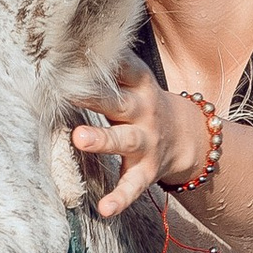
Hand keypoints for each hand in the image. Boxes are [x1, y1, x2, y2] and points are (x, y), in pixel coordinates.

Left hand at [70, 52, 187, 221]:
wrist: (187, 137)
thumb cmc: (141, 104)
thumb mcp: (133, 81)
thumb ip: (107, 68)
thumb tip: (67, 43)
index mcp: (139, 84)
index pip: (122, 67)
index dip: (100, 61)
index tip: (73, 53)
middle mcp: (144, 111)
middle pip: (117, 102)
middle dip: (93, 96)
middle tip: (66, 91)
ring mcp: (147, 142)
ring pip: (123, 141)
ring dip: (102, 140)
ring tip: (79, 139)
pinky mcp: (146, 170)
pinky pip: (133, 186)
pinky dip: (119, 199)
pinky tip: (104, 209)